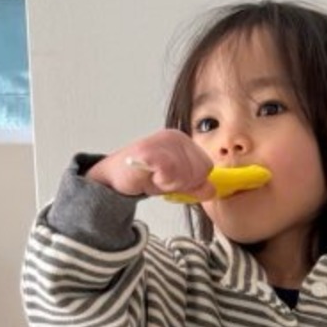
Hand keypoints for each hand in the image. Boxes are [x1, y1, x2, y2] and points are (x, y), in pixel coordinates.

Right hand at [85, 129, 216, 200]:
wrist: (114, 176)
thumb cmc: (143, 175)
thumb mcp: (175, 183)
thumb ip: (195, 186)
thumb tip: (212, 189)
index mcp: (184, 141)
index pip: (206, 167)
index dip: (194, 181)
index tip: (175, 182)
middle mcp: (175, 137)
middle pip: (199, 172)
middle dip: (184, 184)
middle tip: (163, 181)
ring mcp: (162, 142)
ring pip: (186, 174)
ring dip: (171, 185)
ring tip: (155, 179)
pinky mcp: (149, 151)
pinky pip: (169, 174)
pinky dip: (161, 183)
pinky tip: (150, 177)